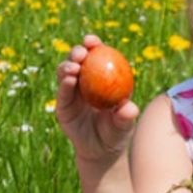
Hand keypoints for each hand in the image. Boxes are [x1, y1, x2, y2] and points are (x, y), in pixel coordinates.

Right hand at [55, 34, 139, 162]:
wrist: (100, 151)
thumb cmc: (116, 134)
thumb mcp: (124, 125)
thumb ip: (125, 117)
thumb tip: (129, 108)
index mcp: (101, 78)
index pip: (97, 57)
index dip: (93, 45)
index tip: (92, 41)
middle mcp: (84, 82)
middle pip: (78, 61)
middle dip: (77, 52)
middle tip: (81, 53)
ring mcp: (71, 93)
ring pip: (66, 73)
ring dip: (68, 67)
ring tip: (73, 68)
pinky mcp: (62, 105)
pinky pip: (62, 92)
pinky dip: (64, 84)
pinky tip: (68, 79)